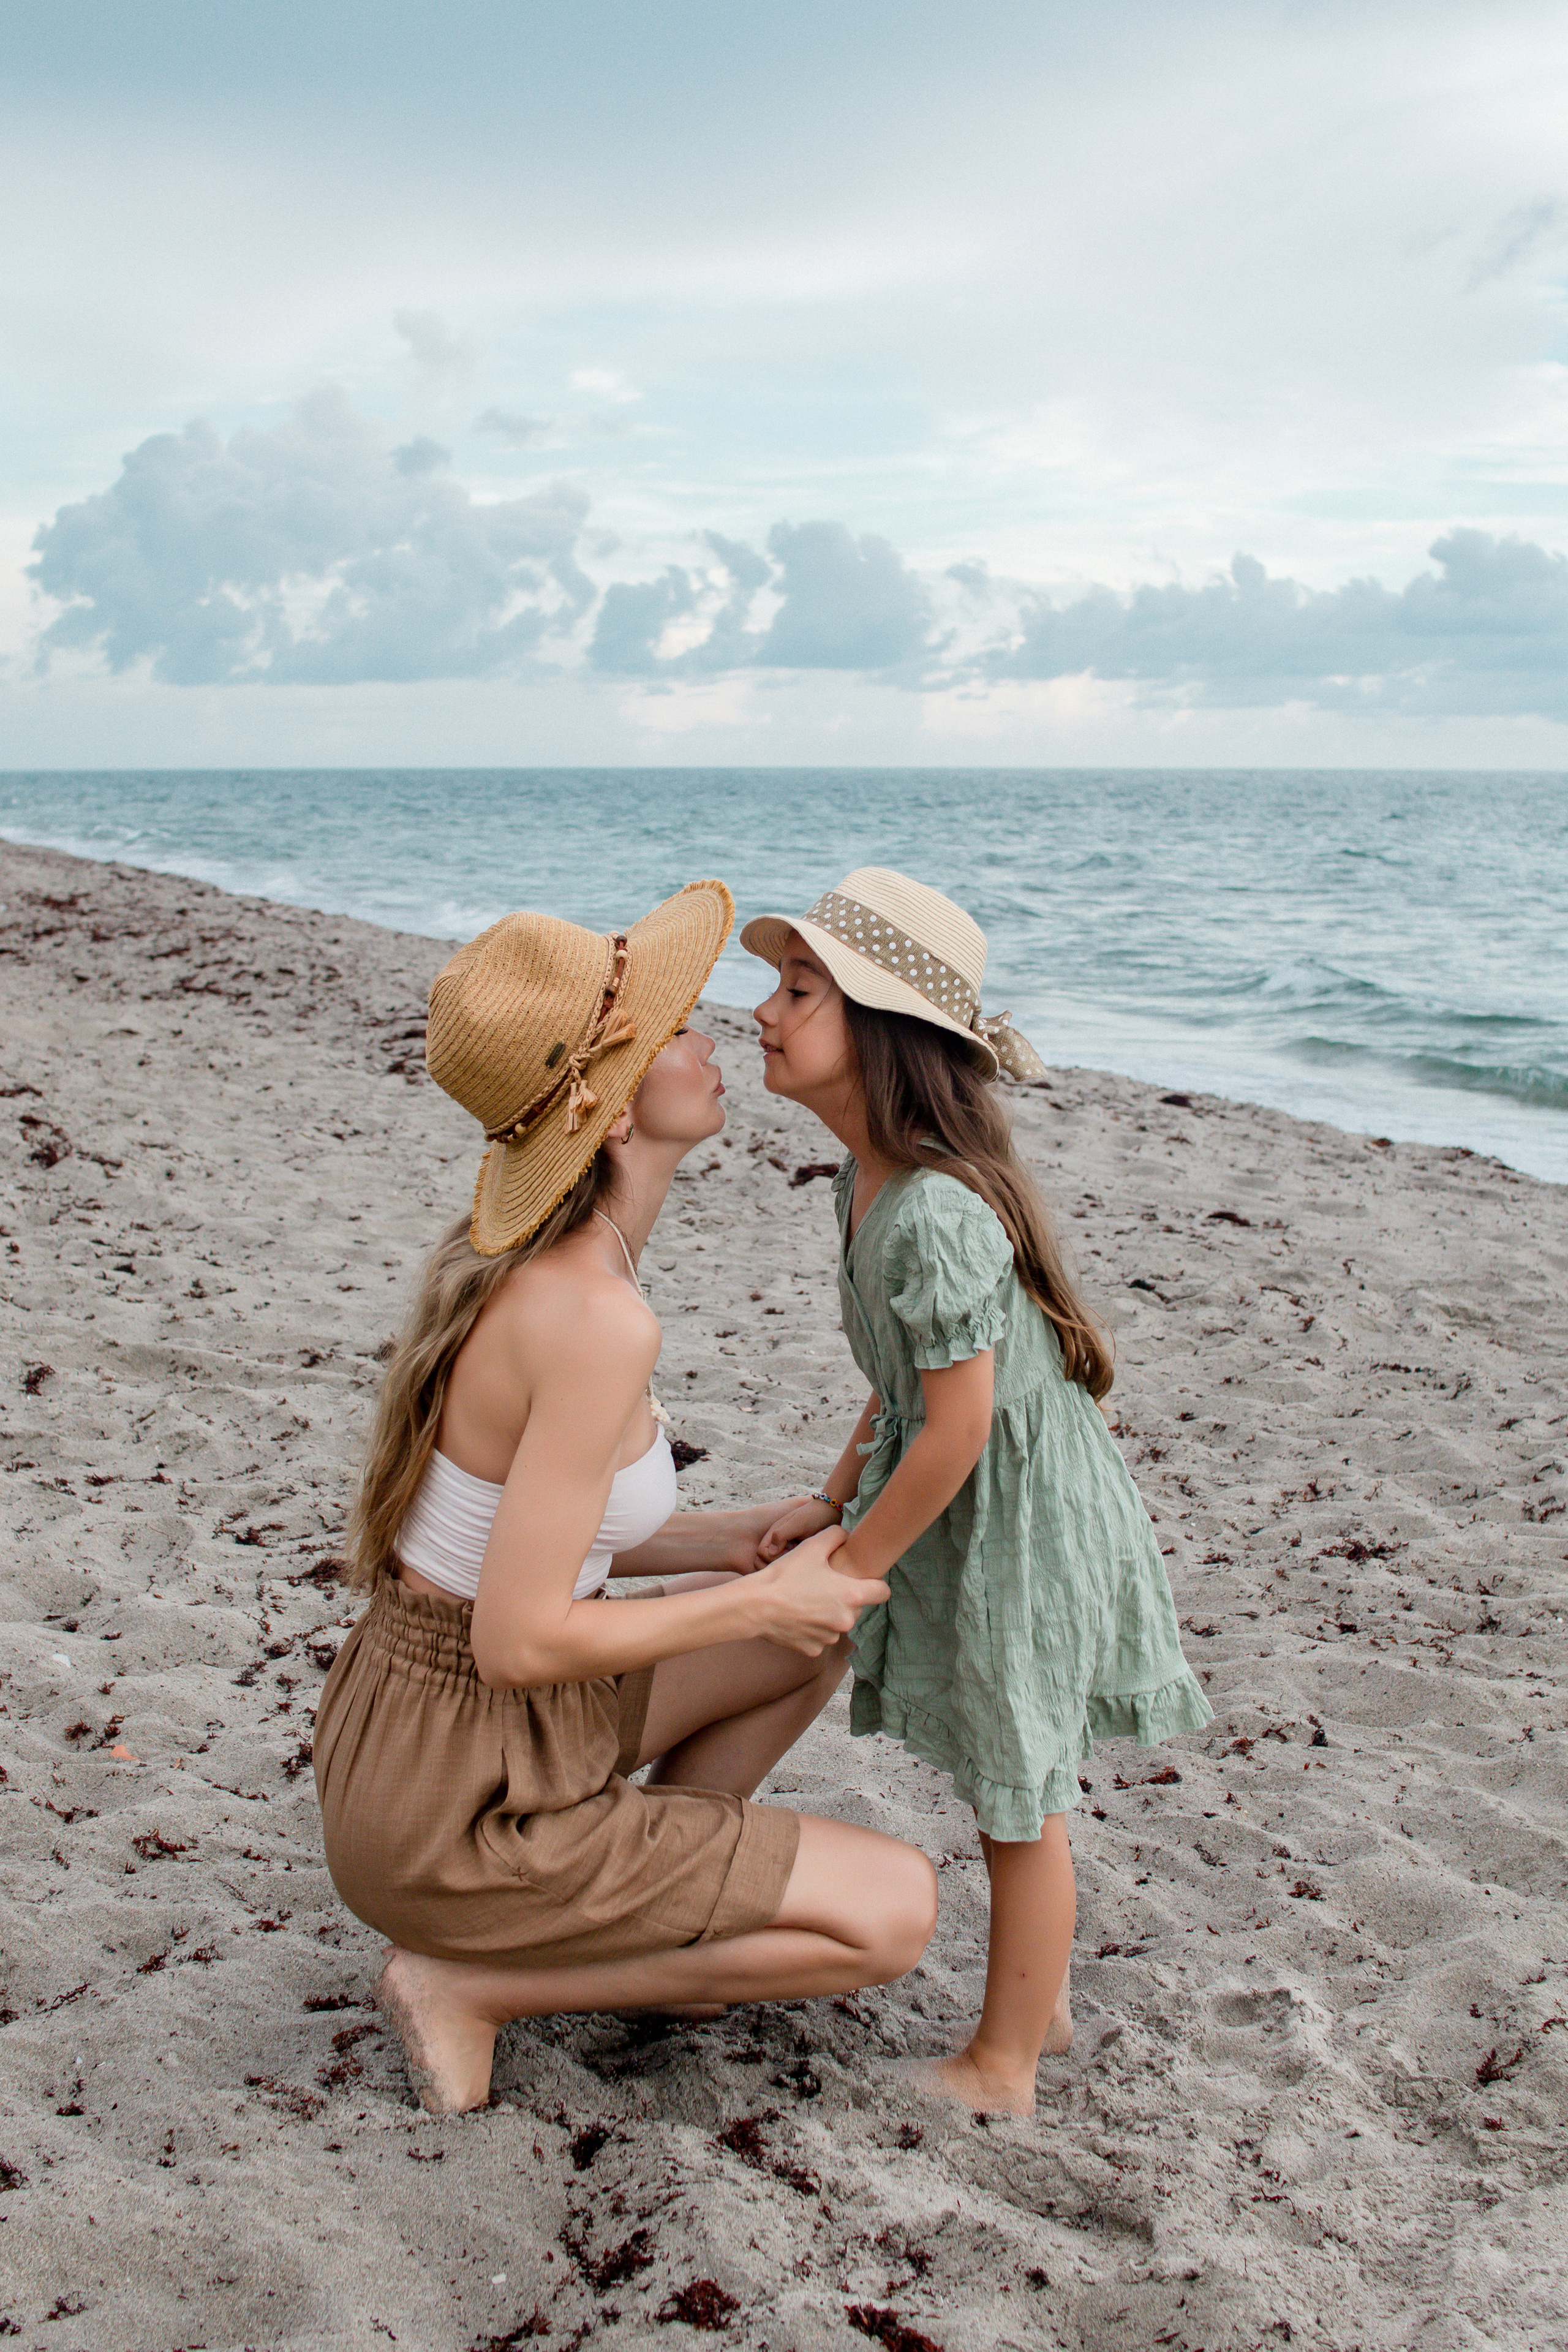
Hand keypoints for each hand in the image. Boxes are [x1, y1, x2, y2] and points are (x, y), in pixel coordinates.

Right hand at [750, 1527, 887, 1655]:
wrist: (755, 1605)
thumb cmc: (785, 1575)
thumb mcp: (812, 1547)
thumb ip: (835, 1536)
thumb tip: (846, 1535)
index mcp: (851, 1595)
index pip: (882, 1592)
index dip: (875, 1584)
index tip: (862, 1580)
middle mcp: (846, 1621)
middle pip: (856, 1608)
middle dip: (845, 1598)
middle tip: (823, 1587)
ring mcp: (830, 1638)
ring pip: (837, 1624)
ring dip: (828, 1615)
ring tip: (806, 1601)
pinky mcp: (813, 1650)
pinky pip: (820, 1637)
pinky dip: (812, 1629)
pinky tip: (797, 1617)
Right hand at [754, 1495, 839, 1567]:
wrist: (830, 1511)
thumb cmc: (814, 1515)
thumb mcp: (797, 1523)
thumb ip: (781, 1535)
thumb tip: (770, 1552)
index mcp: (774, 1532)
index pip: (761, 1553)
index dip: (771, 1557)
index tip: (789, 1552)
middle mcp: (779, 1539)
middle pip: (769, 1560)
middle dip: (781, 1562)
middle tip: (799, 1555)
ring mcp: (788, 1545)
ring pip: (781, 1562)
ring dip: (791, 1562)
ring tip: (805, 1555)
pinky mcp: (797, 1549)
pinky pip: (792, 1561)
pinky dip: (798, 1561)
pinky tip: (809, 1556)